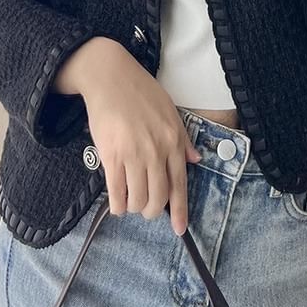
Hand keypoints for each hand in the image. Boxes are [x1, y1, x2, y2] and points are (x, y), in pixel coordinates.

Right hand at [54, 37, 201, 235]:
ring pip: (138, 199)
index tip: (179, 229)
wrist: (110, 77)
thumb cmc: (141, 91)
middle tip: (146, 207)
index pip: (180, 184)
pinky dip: (117, 205)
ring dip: (134, 207)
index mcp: (174, 140)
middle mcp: (157, 150)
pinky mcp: (111, 155)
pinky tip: (117, 203)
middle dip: (152, 210)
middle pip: (158, 198)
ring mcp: (134, 154)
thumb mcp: (170, 110)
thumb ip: (183, 138)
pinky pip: (116, 193)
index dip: (179, 210)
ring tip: (130, 201)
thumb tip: (195, 160)